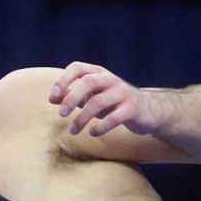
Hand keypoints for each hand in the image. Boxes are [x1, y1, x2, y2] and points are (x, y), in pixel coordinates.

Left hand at [50, 61, 166, 136]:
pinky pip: (114, 117)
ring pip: (98, 101)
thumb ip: (73, 96)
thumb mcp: (92, 97)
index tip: (53, 97)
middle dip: (71, 98)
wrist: (148, 111)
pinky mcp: (133, 108)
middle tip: (61, 115)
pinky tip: (93, 133)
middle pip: (88, 81)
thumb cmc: (113, 103)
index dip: (63, 80)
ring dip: (82, 118)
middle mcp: (111, 80)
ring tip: (73, 131)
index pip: (78, 67)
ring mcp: (123, 93)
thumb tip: (52, 98)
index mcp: (99, 73)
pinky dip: (101, 127)